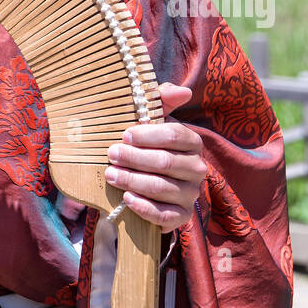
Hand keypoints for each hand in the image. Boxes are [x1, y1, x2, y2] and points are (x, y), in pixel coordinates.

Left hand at [104, 83, 205, 232]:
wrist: (143, 182)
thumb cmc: (147, 145)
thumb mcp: (152, 120)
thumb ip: (162, 100)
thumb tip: (185, 91)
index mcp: (192, 142)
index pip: (174, 135)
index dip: (147, 135)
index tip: (124, 135)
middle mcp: (197, 168)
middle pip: (165, 162)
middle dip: (134, 158)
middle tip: (111, 154)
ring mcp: (191, 194)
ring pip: (162, 188)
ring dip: (133, 181)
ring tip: (111, 174)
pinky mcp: (182, 216)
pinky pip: (165, 215)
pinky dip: (144, 207)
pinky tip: (127, 199)